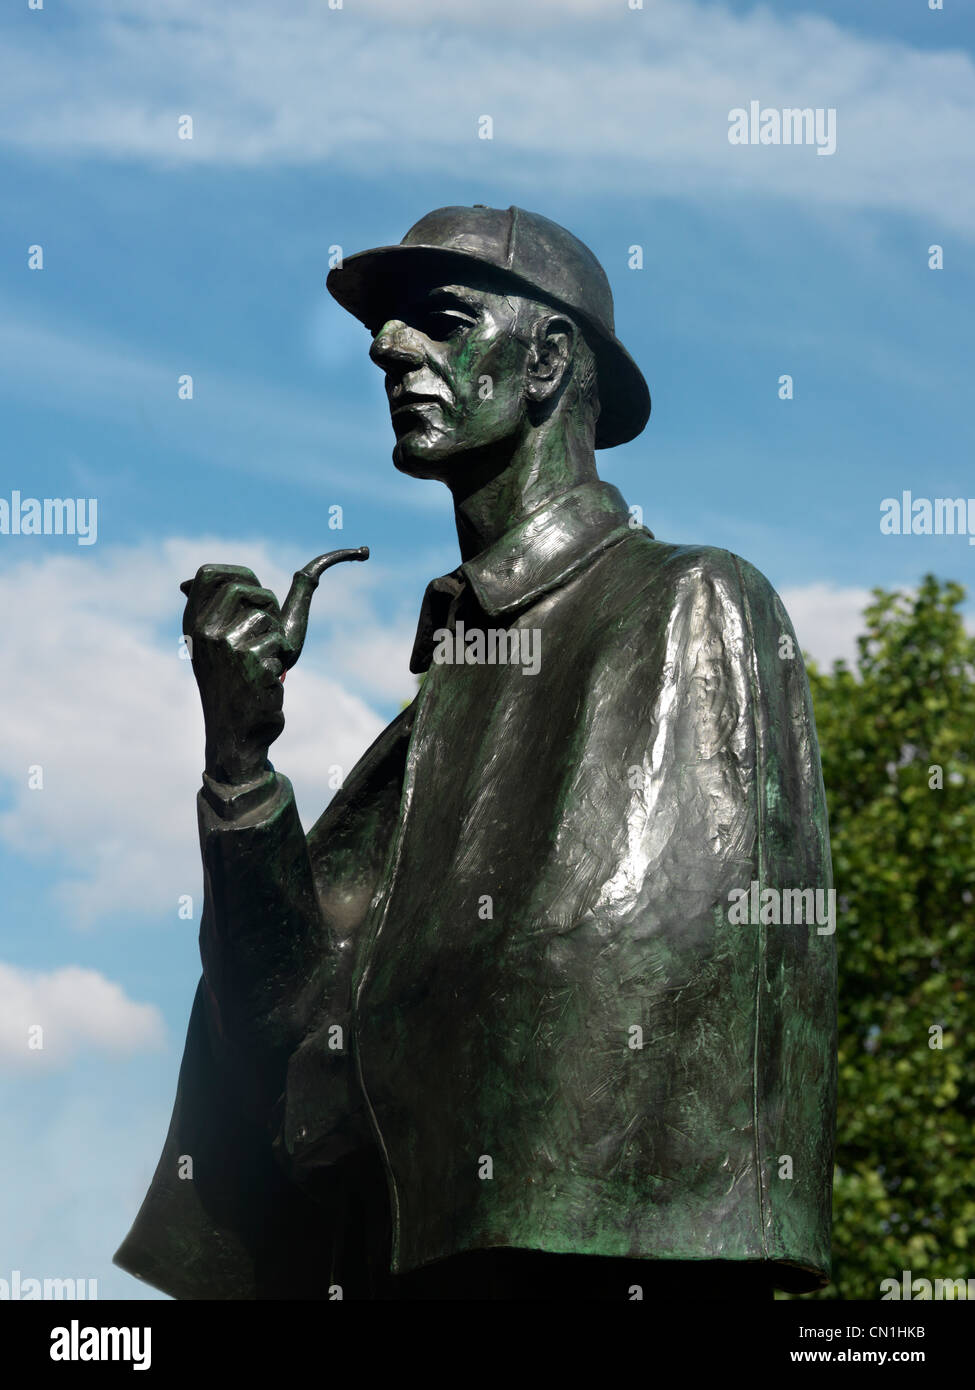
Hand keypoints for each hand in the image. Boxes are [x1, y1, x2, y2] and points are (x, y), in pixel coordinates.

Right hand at [180, 548, 368, 784]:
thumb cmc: (231, 687)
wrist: (235, 734)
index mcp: (193, 625)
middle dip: (268, 601)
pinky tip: (266, 680)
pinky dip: (280, 660)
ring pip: (267, 618)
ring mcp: (227, 647)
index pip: (208, 573)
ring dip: (276, 639)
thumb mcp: (211, 648)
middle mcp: (204, 632)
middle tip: (271, 627)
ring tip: (263, 663)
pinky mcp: (251, 662)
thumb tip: (187, 581)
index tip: (257, 588)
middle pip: (244, 586)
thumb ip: (208, 615)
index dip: (240, 573)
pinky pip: (279, 643)